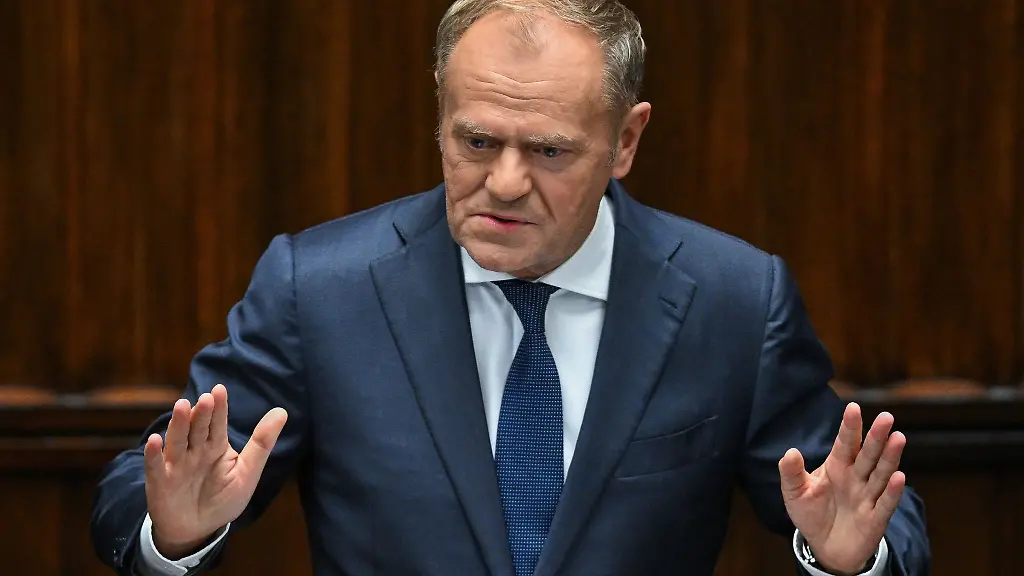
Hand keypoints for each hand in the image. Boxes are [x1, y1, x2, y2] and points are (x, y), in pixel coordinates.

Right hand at [143, 384, 287, 558]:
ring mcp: (176, 465)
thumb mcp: (247, 471)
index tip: (219, 390)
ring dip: (178, 424)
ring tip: (182, 406)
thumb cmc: (223, 499)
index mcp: (216, 446)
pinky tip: (154, 441)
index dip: (219, 408)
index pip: (217, 423)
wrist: (198, 530)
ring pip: (177, 441)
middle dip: (201, 414)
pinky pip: (156, 467)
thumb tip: (282, 411)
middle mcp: (195, 451)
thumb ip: (262, 442)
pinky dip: (153, 455)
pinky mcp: (161, 482)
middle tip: (206, 398)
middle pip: (198, 429)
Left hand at [779, 402, 905, 574]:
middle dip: (876, 437)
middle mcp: (856, 478)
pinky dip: (892, 492)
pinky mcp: (875, 519)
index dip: (849, 426)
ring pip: (880, 474)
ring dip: (890, 457)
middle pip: (867, 454)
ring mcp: (867, 497)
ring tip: (898, 438)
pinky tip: (899, 477)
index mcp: (837, 467)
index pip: (845, 443)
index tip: (853, 407)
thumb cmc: (811, 514)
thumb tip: (790, 451)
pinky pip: (885, 504)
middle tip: (886, 417)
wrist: (825, 547)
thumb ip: (791, 473)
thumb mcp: (794, 493)